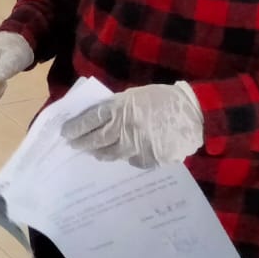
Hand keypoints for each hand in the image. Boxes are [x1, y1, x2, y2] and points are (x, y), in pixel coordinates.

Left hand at [61, 82, 204, 169]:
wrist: (193, 113)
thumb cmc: (162, 99)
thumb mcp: (133, 97)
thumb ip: (115, 109)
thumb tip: (96, 121)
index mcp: (119, 109)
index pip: (89, 121)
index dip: (75, 128)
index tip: (65, 133)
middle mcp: (124, 129)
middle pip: (95, 140)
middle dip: (82, 143)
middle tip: (74, 145)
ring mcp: (136, 146)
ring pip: (111, 154)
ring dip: (100, 153)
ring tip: (94, 152)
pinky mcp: (149, 159)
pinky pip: (131, 161)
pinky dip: (125, 157)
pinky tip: (123, 154)